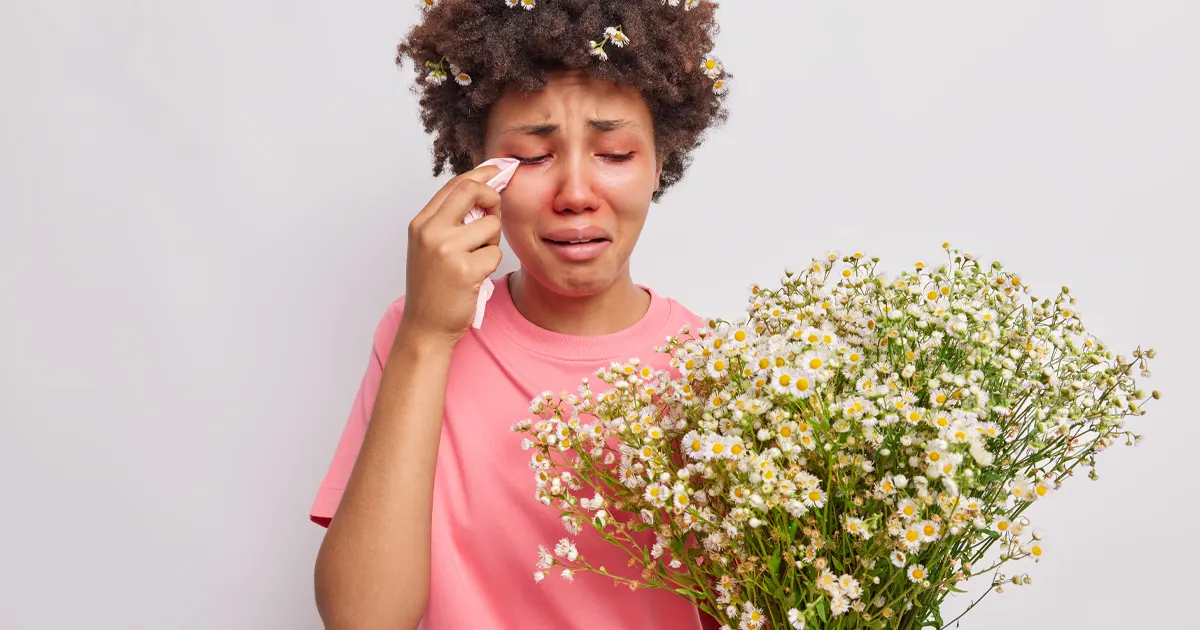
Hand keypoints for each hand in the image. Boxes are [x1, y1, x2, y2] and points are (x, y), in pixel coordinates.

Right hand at [398, 164, 504, 347]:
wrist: (426, 327)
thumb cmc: (433, 289)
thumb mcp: (432, 248)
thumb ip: (451, 221)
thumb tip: (486, 192)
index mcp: (421, 224)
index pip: (455, 185)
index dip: (481, 174)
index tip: (499, 169)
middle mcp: (430, 232)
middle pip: (472, 191)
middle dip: (492, 197)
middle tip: (495, 212)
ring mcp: (446, 249)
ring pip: (491, 226)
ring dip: (491, 243)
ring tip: (475, 261)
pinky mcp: (465, 269)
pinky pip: (496, 254)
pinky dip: (491, 266)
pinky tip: (475, 278)